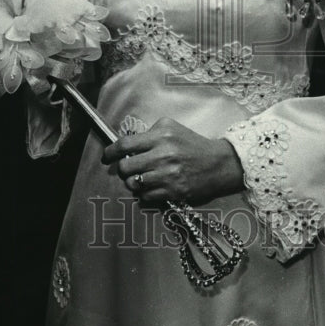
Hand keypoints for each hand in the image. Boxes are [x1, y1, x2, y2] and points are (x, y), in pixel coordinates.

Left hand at [101, 116, 243, 204]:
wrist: (218, 164)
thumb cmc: (192, 144)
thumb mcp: (172, 128)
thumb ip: (149, 133)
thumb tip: (127, 145)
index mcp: (161, 137)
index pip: (125, 145)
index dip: (110, 152)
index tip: (107, 157)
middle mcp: (163, 156)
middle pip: (126, 168)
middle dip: (124, 169)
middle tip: (130, 168)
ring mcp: (167, 176)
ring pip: (133, 184)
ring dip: (134, 182)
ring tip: (143, 177)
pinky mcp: (172, 192)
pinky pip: (145, 197)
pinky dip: (144, 194)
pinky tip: (152, 187)